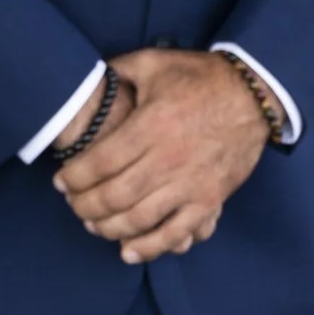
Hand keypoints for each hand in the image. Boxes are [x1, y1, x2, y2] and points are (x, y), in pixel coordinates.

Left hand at [54, 49, 270, 264]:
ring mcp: (190, 184)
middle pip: (115, 195)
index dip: (74, 177)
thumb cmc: (200, 77)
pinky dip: (150, 247)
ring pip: (140, 218)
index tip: (59, 182)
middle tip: (72, 205)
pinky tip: (127, 251)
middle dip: (85, 206)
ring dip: (109, 228)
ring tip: (93, 225)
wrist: (253, 95)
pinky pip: (176, 233)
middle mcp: (167, 159)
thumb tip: (90, 78)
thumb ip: (118, 70)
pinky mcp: (210, 200)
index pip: (100, 162)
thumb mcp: (154, 63)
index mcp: (150, 126)